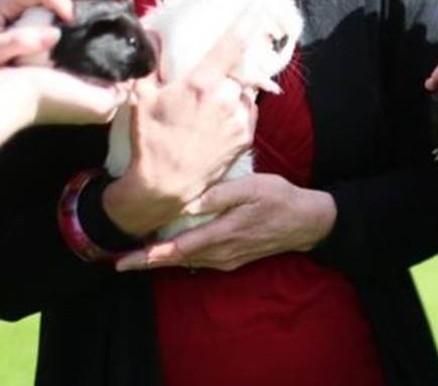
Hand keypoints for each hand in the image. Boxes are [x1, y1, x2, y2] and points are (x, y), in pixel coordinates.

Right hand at [103, 26, 257, 236]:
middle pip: (239, 70)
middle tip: (210, 84)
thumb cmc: (151, 139)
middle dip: (229, 70)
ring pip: (244, 92)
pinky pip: (247, 113)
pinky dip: (236, 111)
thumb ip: (149, 63)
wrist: (166, 185)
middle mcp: (227, 99)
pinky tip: (215, 123)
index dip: (248, 21)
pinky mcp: (247, 137)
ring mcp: (240, 119)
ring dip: (232, 92)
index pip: (231, 44)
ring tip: (206, 110)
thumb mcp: (142, 97)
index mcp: (202, 84)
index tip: (260, 3)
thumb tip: (151, 33)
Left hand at [115, 174, 335, 271]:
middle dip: (147, 260)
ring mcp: (228, 259)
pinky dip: (182, 255)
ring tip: (138, 253)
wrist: (307, 222)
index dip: (147, 257)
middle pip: (176, 260)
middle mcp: (221, 253)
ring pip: (187, 261)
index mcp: (222, 234)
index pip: (176, 250)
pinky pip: (200, 259)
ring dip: (163, 258)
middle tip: (118, 260)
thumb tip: (187, 202)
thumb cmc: (280, 199)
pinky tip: (173, 248)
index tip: (121, 262)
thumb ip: (219, 195)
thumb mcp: (252, 187)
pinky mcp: (234, 259)